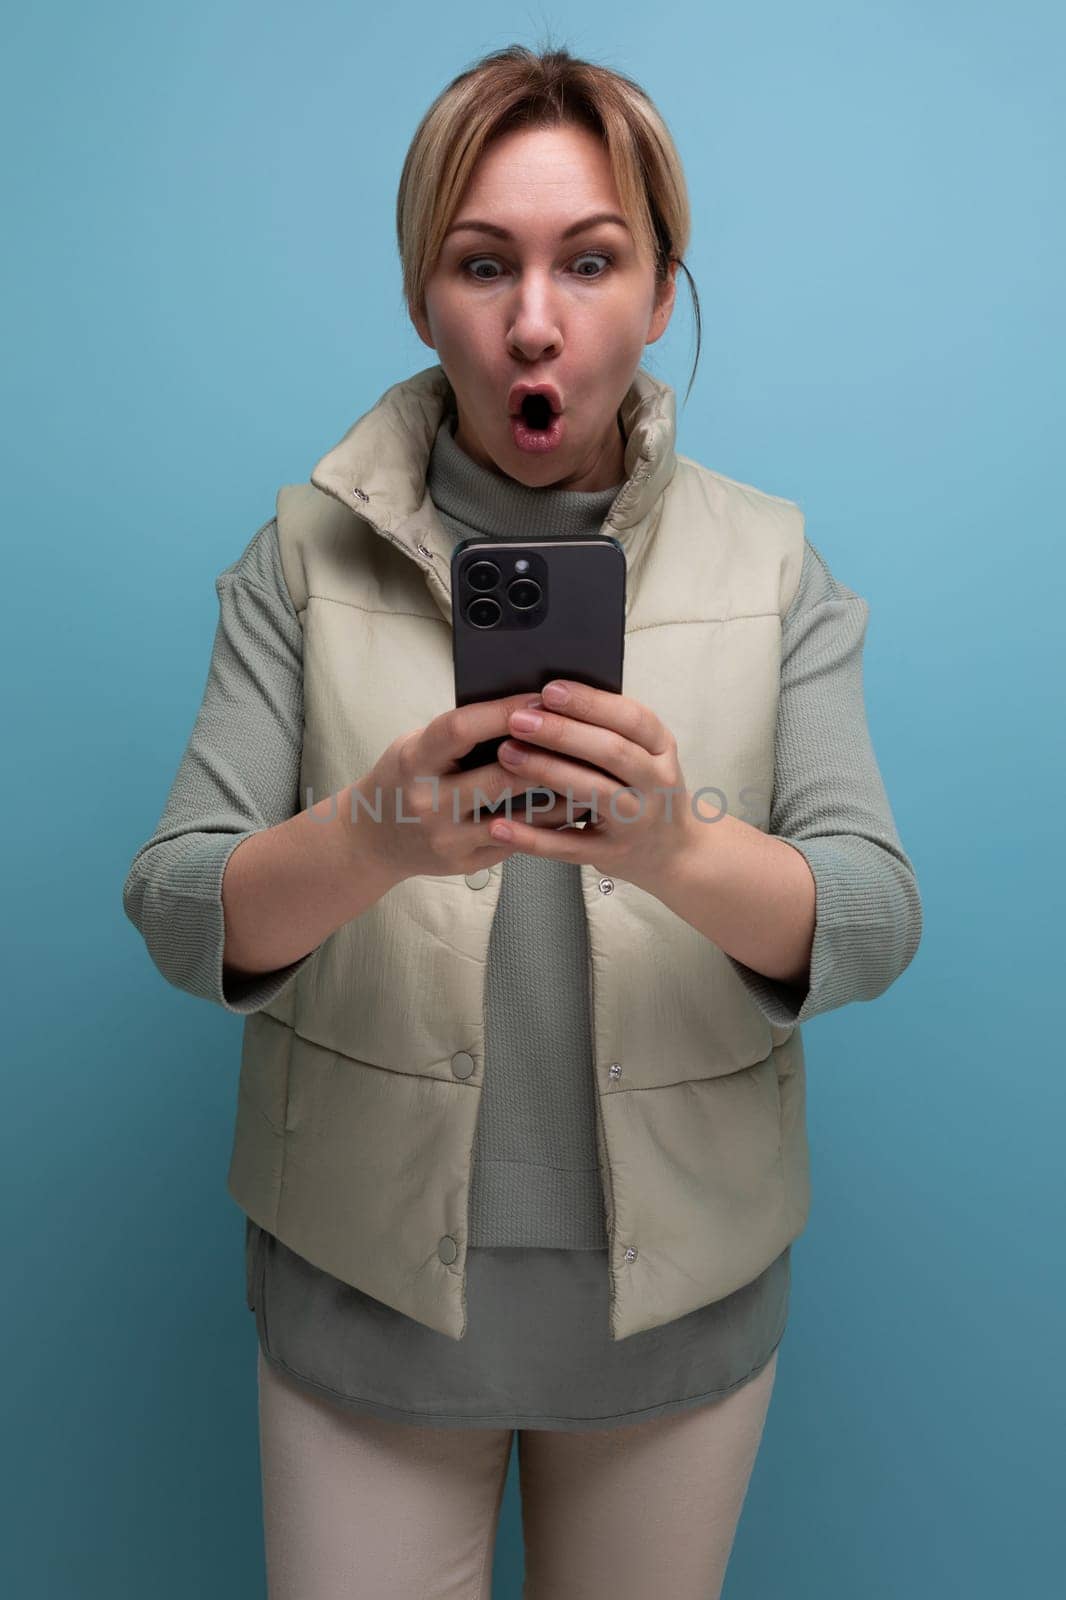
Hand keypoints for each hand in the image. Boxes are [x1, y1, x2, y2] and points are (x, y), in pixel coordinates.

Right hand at [354, 691, 580, 882]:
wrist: (373, 840)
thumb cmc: (403, 779)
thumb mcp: (416, 747)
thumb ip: (459, 735)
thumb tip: (521, 708)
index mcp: (413, 762)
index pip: (462, 729)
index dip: (505, 711)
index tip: (541, 697)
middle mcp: (428, 802)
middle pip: (502, 777)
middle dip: (547, 755)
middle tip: (585, 737)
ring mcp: (448, 838)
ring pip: (520, 815)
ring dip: (562, 793)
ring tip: (595, 772)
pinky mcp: (467, 863)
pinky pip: (520, 840)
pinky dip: (550, 821)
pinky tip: (576, 804)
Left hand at [490, 679, 700, 889]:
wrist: (674, 852)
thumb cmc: (645, 790)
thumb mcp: (644, 754)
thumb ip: (608, 729)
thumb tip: (547, 700)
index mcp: (661, 749)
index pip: (632, 718)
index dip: (591, 703)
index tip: (550, 690)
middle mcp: (656, 784)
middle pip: (611, 752)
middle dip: (561, 732)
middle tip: (518, 719)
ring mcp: (636, 821)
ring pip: (592, 792)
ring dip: (547, 771)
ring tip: (507, 754)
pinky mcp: (611, 854)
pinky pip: (568, 846)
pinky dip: (532, 837)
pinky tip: (500, 826)